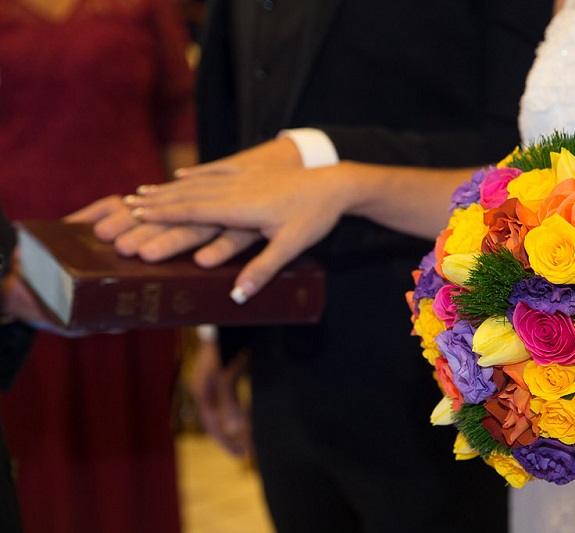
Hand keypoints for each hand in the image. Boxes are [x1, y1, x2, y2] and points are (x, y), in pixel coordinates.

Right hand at [126, 139, 349, 300]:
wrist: (336, 184)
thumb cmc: (314, 217)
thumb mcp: (290, 247)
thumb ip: (262, 271)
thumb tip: (237, 298)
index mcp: (241, 207)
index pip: (194, 210)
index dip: (164, 214)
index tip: (136, 216)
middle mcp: (237, 188)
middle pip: (188, 195)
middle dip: (156, 202)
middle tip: (125, 208)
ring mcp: (244, 176)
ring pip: (198, 181)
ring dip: (168, 188)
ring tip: (142, 192)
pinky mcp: (253, 170)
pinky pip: (217, 169)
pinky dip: (196, 173)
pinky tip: (182, 175)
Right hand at [191, 339, 251, 456]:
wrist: (226, 321)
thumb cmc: (225, 348)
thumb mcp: (227, 376)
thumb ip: (229, 402)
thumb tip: (233, 429)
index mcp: (203, 393)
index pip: (213, 426)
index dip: (226, 442)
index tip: (241, 455)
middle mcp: (206, 390)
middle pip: (217, 420)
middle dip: (231, 436)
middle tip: (246, 451)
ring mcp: (214, 382)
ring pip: (225, 410)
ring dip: (236, 424)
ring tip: (250, 436)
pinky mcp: (224, 373)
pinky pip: (230, 399)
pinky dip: (239, 410)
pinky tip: (250, 414)